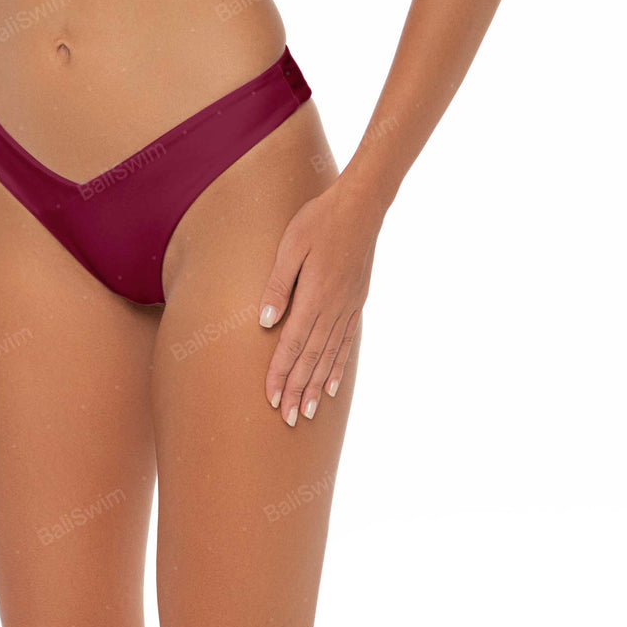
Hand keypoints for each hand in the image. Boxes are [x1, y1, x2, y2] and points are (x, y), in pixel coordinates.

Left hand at [258, 179, 383, 424]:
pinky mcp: (356, 302)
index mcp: (314, 296)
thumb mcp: (291, 246)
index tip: (271, 398)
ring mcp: (347, 307)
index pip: (292, 344)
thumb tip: (265, 322)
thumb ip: (278, 284)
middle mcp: (333, 308)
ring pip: (329, 356)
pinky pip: (346, 342)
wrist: (361, 206)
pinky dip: (337, 366)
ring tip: (308, 412)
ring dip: (316, 386)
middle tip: (287, 419)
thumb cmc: (319, 221)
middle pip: (311, 358)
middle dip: (297, 390)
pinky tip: (332, 385)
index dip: (281, 373)